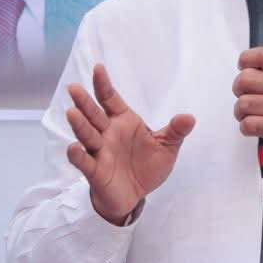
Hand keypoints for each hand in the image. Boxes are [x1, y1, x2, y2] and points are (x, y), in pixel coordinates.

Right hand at [65, 64, 194, 224]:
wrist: (136, 195)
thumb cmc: (147, 166)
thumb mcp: (167, 147)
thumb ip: (176, 131)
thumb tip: (190, 118)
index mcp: (123, 121)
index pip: (110, 99)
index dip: (103, 84)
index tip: (98, 67)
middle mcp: (107, 133)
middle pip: (94, 114)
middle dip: (84, 102)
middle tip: (74, 88)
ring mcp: (99, 152)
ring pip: (87, 135)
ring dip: (79, 125)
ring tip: (72, 112)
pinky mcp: (95, 171)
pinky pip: (84, 162)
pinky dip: (78, 155)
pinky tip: (74, 147)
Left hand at [231, 47, 262, 177]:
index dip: (246, 60)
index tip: (244, 67)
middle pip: (245, 79)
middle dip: (239, 89)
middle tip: (244, 96)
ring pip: (243, 103)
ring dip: (241, 112)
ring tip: (249, 116)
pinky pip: (248, 124)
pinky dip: (247, 128)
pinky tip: (255, 129)